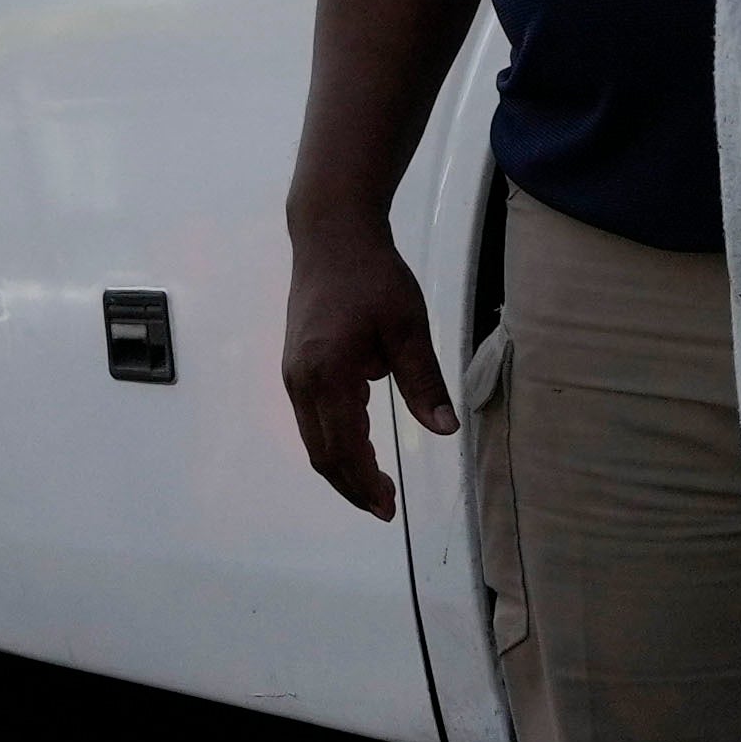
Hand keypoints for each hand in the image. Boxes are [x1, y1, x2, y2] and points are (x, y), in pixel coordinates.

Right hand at [279, 213, 452, 520]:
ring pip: (314, 439)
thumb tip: (446, 430)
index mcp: (327, 375)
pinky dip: (336, 442)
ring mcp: (295, 374)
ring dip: (343, 467)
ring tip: (375, 486)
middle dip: (352, 485)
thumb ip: (423, 381)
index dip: (365, 483)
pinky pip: (313, 418)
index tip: (390, 508)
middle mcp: (301, 381)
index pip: (343, 448)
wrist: (330, 233)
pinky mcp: (298, 366)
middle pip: (321, 453)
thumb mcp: (408, 326)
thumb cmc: (372, 275)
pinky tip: (361, 444)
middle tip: (385, 508)